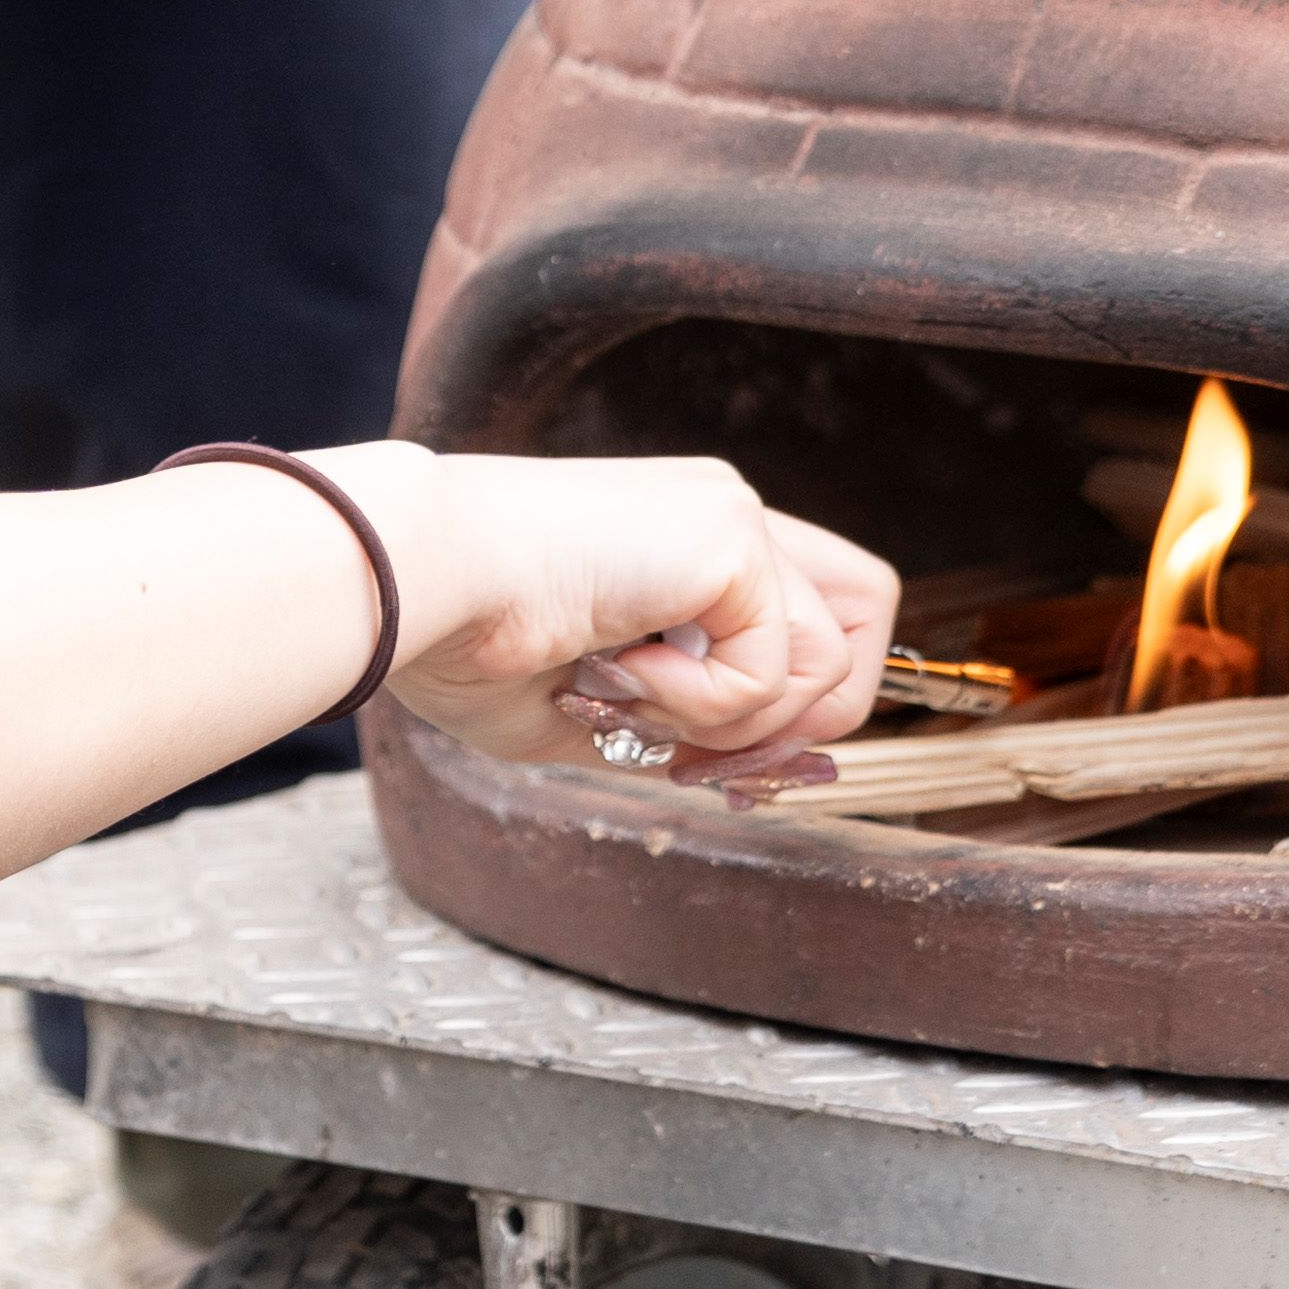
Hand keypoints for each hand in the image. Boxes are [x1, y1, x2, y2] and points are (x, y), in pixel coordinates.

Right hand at [352, 444, 897, 801]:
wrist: (420, 581)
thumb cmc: (465, 639)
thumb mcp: (598, 707)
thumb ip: (689, 727)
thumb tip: (782, 772)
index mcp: (691, 543)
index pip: (817, 608)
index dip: (801, 700)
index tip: (711, 763)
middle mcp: (726, 517)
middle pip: (867, 617)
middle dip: (812, 717)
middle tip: (707, 758)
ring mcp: (735, 518)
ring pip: (826, 664)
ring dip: (730, 723)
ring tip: (628, 697)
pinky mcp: (732, 537)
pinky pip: (770, 673)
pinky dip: (698, 707)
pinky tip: (616, 669)